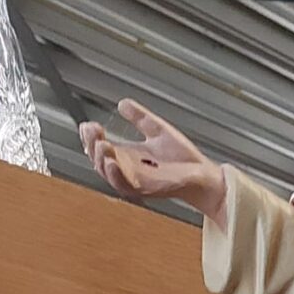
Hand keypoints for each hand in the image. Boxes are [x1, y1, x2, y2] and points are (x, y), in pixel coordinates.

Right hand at [78, 98, 226, 220]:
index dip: (90, 137)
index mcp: (129, 157)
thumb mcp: (157, 129)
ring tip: (101, 143)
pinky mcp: (146, 189)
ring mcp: (136, 181)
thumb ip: (140, 117)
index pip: (100, 148)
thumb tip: (123, 103)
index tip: (88, 124)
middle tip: (92, 130)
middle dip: (91, 145)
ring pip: (108, 174)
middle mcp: (129, 170)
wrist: (205, 175)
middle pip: (99, 160)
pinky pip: (125, 186)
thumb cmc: (184, 159)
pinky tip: (111, 162)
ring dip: (100, 158)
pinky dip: (115, 175)